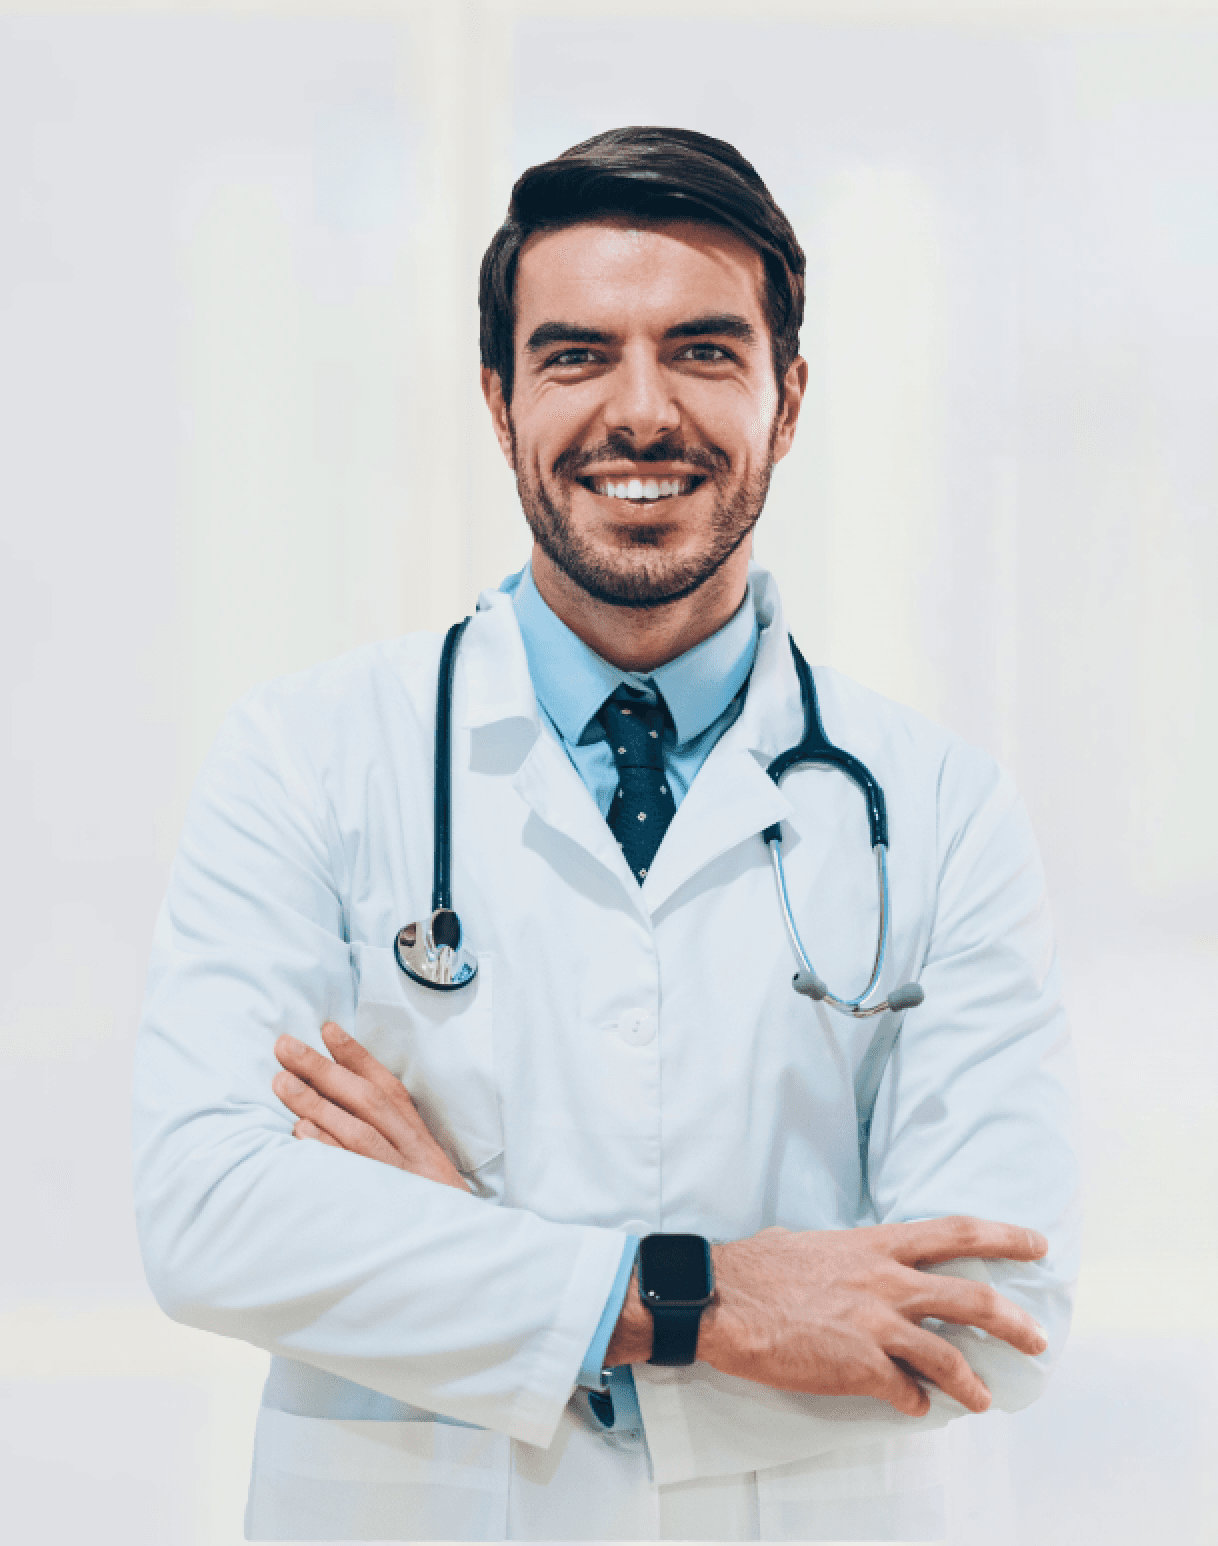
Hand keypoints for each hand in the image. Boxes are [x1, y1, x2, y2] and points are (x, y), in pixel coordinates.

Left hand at [271, 1024, 468, 1191]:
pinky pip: (354, 1176)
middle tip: (285, 1047)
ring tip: (281, 1083)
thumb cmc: (428, 1210)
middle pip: (367, 1102)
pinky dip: (328, 1153)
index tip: (327, 1028)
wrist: (462, 1256)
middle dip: (325, 1071)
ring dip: (317, 1105)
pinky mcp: (388, 1207)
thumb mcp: (417, 1168)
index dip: (357, 1056)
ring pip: (357, 1133)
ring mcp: (400, 1179)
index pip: (387, 1087)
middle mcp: (412, 1152)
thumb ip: (388, 1138)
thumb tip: (339, 1106)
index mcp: (418, 1138)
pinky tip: (301, 1136)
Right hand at [694, 1217, 1048, 1416]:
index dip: (1004, 1237)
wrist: (723, 1299)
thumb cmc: (760, 1266)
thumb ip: (849, 1255)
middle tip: (1038, 1338)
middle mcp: (887, 1282)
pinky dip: (917, 1402)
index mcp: (877, 1245)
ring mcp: (877, 1326)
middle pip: (974, 1300)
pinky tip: (916, 1406)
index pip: (958, 1234)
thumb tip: (853, 1261)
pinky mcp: (860, 1368)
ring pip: (951, 1359)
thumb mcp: (816, 1244)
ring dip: (975, 1383)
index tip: (1037, 1245)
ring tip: (984, 1399)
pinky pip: (907, 1391)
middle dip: (1015, 1323)